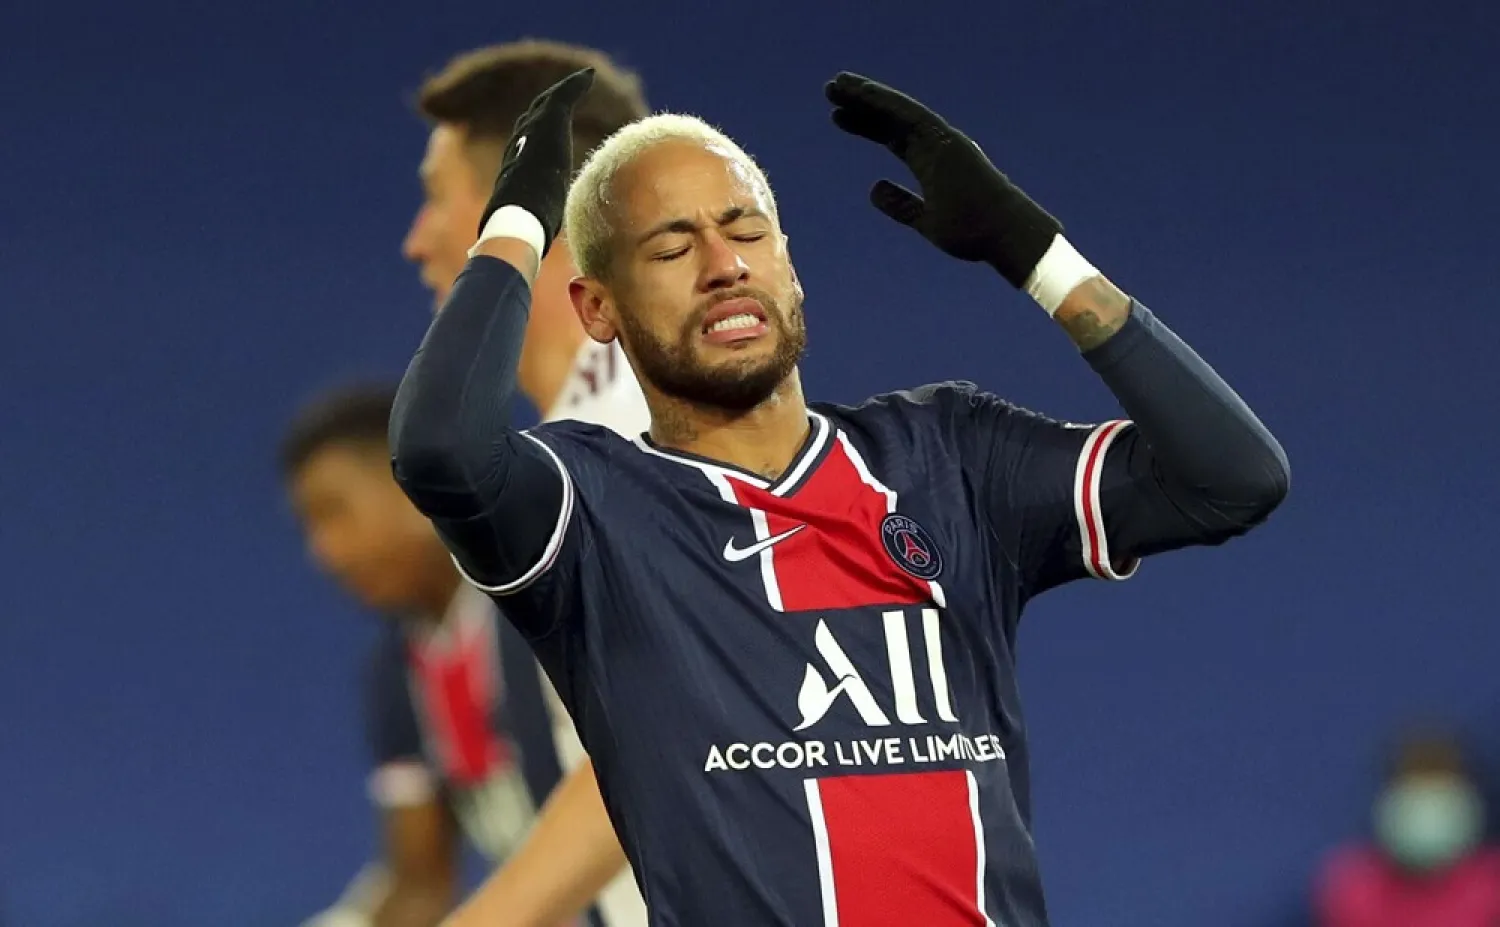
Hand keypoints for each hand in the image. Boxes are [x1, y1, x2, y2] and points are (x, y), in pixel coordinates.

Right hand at [480, 68, 595, 256]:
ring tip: (574, 85)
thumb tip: (491, 255)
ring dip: (557, 96)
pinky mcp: (548, 128)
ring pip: (543, 108)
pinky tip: (588, 76)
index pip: (520, 149)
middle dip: (540, 111)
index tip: (539, 137)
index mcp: (512, 172)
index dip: (529, 140)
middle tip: (555, 102)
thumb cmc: (516, 235)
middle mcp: (518, 149)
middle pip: (528, 122)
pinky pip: (562, 99)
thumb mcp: (514, 234)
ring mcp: (531, 137)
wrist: (516, 220)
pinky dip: (574, 86)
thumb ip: (508, 237)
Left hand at [825, 72, 1061, 288]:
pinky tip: (861, 93)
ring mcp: (941, 141)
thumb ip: (902, 206)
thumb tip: (873, 188)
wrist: (1005, 234)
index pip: (892, 137)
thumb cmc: (974, 232)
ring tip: (836, 85)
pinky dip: (885, 102)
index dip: (867, 125)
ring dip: (866, 96)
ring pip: (897, 111)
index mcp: (931, 162)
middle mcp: (935, 145)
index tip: (838, 117)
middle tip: (830, 91)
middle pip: (890, 120)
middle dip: (861, 106)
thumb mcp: (927, 221)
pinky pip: (910, 115)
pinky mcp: (945, 142)